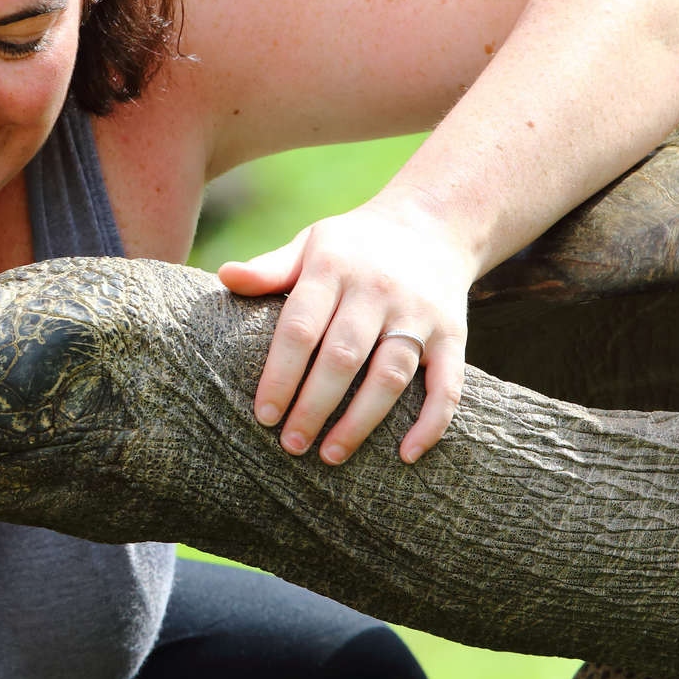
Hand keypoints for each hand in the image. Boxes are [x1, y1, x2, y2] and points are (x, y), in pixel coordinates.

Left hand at [216, 189, 476, 464]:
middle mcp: (379, 290)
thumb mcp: (312, 245)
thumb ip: (271, 269)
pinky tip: (406, 455)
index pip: (301, 328)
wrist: (434, 223)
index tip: (264, 415)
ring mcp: (419, 314)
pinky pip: (447, 385)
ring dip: (361, 421)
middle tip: (291, 445)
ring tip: (330, 455)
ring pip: (390, 376)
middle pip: (343, 357)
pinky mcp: (453, 336)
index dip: (281, 375)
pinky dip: (431, 423)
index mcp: (335, 267)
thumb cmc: (355, 246)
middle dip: (314, 406)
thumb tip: (225, 276)